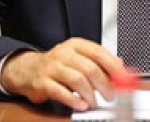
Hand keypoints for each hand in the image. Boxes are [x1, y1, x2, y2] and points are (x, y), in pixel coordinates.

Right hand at [0, 38, 124, 110]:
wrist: (27, 69)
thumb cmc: (57, 64)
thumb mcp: (78, 57)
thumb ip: (98, 61)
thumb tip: (120, 65)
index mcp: (75, 45)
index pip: (99, 53)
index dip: (113, 67)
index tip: (122, 78)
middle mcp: (63, 53)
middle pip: (90, 68)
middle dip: (104, 84)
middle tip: (110, 95)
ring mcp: (52, 67)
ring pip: (77, 80)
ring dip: (90, 94)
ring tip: (94, 102)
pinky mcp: (42, 82)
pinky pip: (61, 92)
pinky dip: (74, 100)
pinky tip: (81, 105)